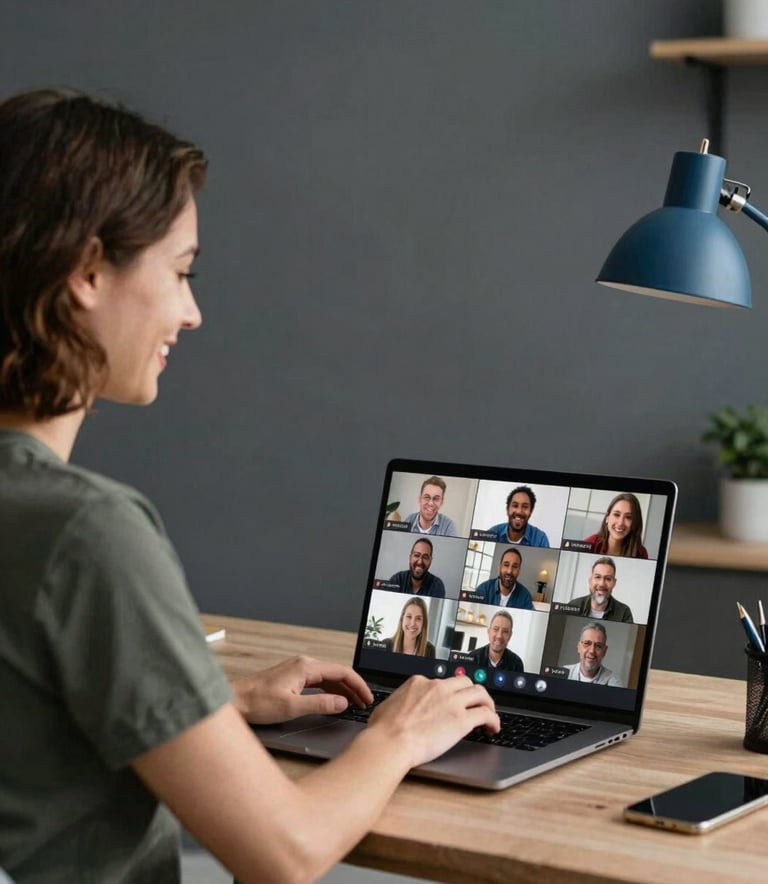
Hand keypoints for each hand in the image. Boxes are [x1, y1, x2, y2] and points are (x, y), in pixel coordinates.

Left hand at [233, 655, 373, 723]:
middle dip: (354, 688)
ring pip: (329, 678)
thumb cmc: (257, 703)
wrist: (235, 701)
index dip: (358, 685)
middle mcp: (304, 664)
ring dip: (343, 690)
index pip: (342, 671)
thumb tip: (343, 703)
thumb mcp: (291, 707)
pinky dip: (331, 691)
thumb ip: (320, 705)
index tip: (367, 698)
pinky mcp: (293, 677)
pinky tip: (335, 701)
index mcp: (306, 667)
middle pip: (337, 673)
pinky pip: (319, 682)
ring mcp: (298, 670)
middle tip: (365, 704)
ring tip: (355, 704)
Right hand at [368, 675, 498, 768]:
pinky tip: (493, 728)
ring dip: (487, 702)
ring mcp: (451, 702)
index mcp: (419, 682)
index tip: (451, 703)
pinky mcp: (461, 720)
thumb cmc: (383, 729)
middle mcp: (438, 688)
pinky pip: (486, 714)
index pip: (441, 682)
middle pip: (464, 682)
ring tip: (490, 713)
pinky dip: (493, 720)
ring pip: (480, 693)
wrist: (390, 741)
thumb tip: (398, 708)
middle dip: (472, 692)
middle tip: (476, 703)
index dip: (448, 694)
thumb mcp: (388, 705)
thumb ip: (400, 702)